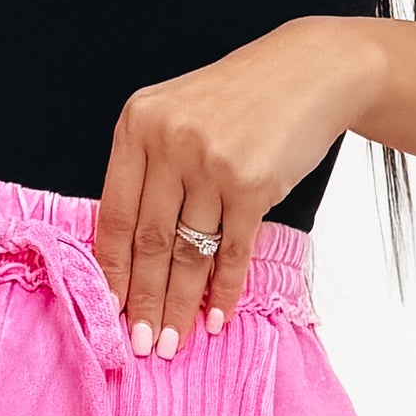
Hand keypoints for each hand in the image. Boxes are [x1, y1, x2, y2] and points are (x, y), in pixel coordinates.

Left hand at [94, 18, 383, 352]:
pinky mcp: (251, 185)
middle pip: (148, 241)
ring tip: (174, 342)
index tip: (108, 311)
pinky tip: (215, 317)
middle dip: (144, 301)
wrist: (308, 72)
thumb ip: (148, 170)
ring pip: (188, 253)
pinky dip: (223, 291)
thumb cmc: (239, 99)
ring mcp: (210, 163)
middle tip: (142, 344)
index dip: (111, 270)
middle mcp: (169, 142)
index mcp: (137, 125)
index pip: (114, 215)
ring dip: (181, 306)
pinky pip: (231, 251)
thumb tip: (128, 255)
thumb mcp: (176, 116)